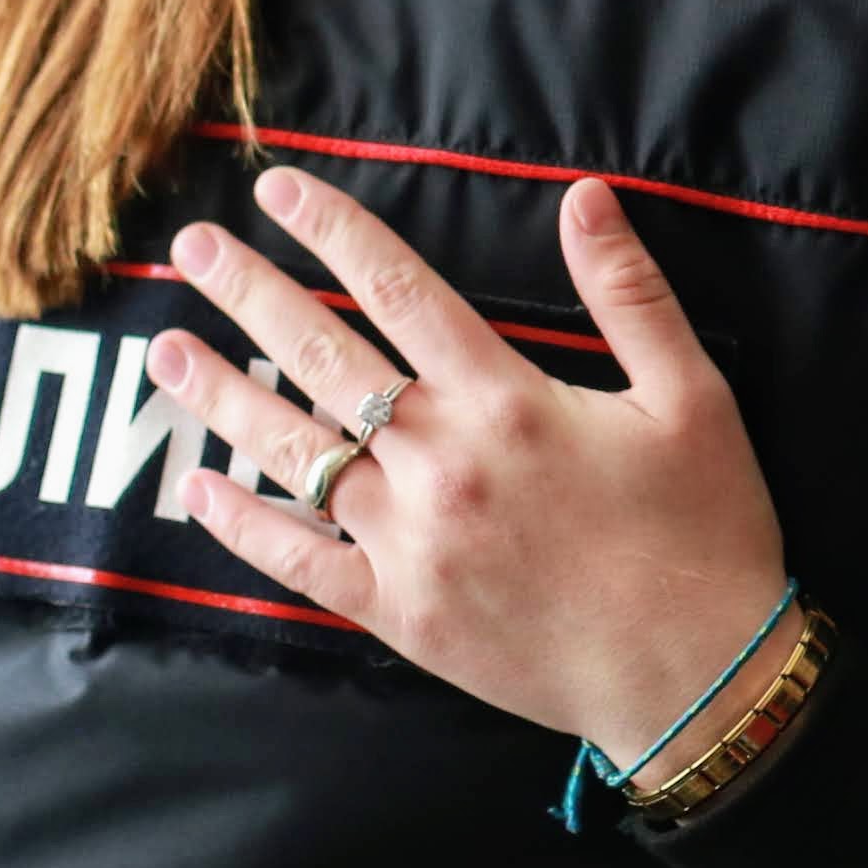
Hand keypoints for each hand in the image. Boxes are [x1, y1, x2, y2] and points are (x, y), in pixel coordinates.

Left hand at [157, 167, 794, 771]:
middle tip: (192, 246)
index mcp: (507, 400)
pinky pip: (299, 564)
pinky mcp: (397, 612)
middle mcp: (441, 463)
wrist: (695, 677)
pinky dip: (244, 528)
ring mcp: (409, 542)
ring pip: (293, 453)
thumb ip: (630, 292)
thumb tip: (584, 196)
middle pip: (324, 358)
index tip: (278, 190)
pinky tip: (199, 490)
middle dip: (251, 293)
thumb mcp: (692, 396)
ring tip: (165, 351)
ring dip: (222, 397)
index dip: (333, 232)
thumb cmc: (703, 530)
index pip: (399, 290)